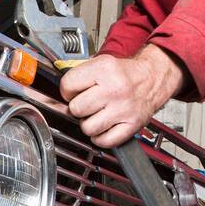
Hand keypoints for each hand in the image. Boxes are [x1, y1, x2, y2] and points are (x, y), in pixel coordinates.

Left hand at [59, 46, 186, 147]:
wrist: (152, 79)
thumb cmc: (123, 74)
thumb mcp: (100, 64)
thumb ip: (77, 77)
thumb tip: (52, 97)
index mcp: (104, 69)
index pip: (68, 85)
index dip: (67, 91)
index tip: (74, 92)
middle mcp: (114, 89)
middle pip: (76, 108)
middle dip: (78, 108)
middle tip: (87, 104)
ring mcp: (123, 108)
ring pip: (87, 128)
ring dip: (88, 124)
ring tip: (96, 115)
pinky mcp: (132, 125)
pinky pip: (104, 141)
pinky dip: (100, 138)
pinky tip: (104, 127)